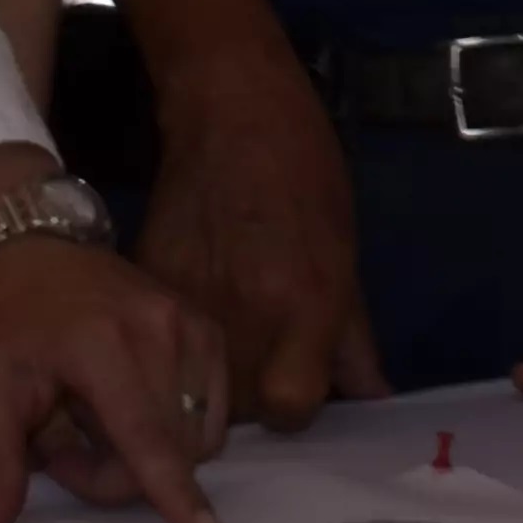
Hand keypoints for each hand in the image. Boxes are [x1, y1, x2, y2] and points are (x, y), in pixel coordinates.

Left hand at [0, 232, 229, 522]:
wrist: (36, 251)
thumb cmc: (6, 326)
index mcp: (102, 345)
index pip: (147, 435)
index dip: (175, 493)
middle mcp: (161, 330)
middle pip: (169, 449)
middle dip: (119, 475)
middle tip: (64, 452)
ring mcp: (192, 324)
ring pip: (197, 435)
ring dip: (151, 456)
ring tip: (95, 428)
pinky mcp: (208, 328)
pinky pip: (213, 410)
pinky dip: (179, 430)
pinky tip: (132, 411)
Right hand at [133, 55, 385, 430]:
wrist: (232, 112)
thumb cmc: (306, 174)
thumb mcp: (347, 251)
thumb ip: (354, 337)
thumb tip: (375, 400)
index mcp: (306, 307)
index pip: (290, 409)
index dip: (294, 408)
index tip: (294, 388)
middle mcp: (246, 316)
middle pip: (237, 408)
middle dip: (248, 401)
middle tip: (257, 367)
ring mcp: (189, 302)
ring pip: (190, 385)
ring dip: (205, 381)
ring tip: (223, 348)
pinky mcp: (147, 285)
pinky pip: (157, 343)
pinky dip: (169, 346)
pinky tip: (188, 321)